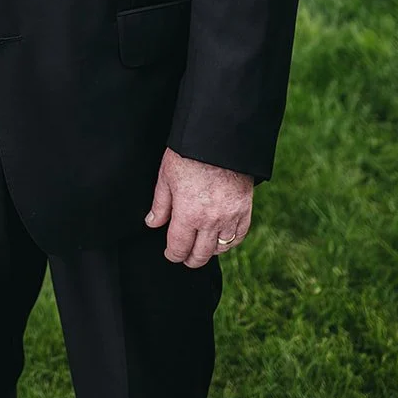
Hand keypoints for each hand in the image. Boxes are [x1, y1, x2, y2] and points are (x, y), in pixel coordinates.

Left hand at [145, 148, 253, 267]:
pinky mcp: (244, 209)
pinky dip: (230, 242)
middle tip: (184, 257)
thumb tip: (152, 223)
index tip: (170, 254)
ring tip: (201, 248)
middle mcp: (210, 220)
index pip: (179, 247)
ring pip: (220, 248)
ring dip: (209, 251)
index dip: (172, 254)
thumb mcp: (166, 176)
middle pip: (200, 254)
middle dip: (190, 258)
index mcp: (188, 213)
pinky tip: (222, 239)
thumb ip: (160, 204)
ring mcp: (230, 216)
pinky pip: (238, 236)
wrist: (220, 138)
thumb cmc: (188, 154)